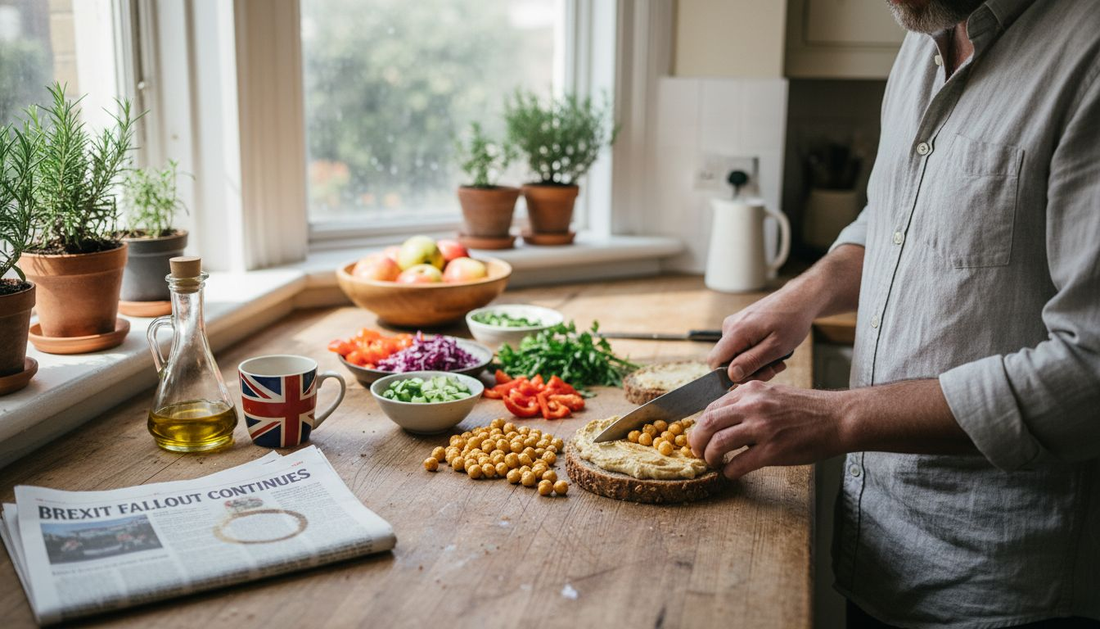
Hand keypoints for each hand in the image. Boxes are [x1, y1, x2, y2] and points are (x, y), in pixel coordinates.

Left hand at [688, 380, 847, 479]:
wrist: (838, 418)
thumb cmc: (808, 409)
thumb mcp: (773, 394)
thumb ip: (748, 403)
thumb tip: (724, 419)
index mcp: (751, 391)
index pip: (711, 407)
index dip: (701, 426)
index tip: (700, 437)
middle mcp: (753, 406)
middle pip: (707, 424)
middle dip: (697, 442)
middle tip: (697, 452)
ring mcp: (762, 428)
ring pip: (718, 443)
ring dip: (710, 457)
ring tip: (714, 463)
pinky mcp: (773, 450)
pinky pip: (739, 464)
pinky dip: (730, 471)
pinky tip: (732, 473)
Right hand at [708, 289, 815, 382]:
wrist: (800, 299)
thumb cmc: (792, 321)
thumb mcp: (776, 347)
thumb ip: (752, 361)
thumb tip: (731, 375)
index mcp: (736, 331)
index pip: (714, 361)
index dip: (729, 375)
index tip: (753, 375)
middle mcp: (730, 326)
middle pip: (726, 361)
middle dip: (748, 371)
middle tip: (772, 370)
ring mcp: (734, 324)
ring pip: (735, 355)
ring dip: (755, 363)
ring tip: (776, 360)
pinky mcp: (740, 325)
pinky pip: (740, 347)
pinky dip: (755, 354)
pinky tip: (772, 351)